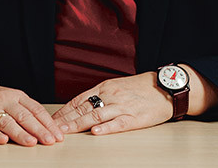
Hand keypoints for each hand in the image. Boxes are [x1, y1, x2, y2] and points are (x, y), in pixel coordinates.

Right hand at [0, 68, 64, 146]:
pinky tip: (3, 141)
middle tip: (50, 141)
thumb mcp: (11, 98)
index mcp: (16, 95)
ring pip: (7, 122)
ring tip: (32, 142)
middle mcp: (4, 100)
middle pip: (24, 116)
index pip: (35, 109)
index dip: (48, 122)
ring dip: (20, 133)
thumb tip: (47, 127)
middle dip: (39, 130)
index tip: (58, 134)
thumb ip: (26, 110)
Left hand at [51, 72, 172, 135]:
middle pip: (84, 108)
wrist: (166, 87)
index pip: (79, 100)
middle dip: (66, 120)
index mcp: (105, 87)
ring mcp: (122, 106)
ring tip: (66, 132)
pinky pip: (118, 123)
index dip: (64, 111)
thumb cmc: (141, 88)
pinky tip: (95, 132)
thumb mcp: (117, 86)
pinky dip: (106, 128)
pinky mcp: (135, 117)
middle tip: (51, 128)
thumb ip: (101, 95)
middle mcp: (111, 95)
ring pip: (96, 115)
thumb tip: (81, 106)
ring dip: (78, 124)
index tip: (52, 120)